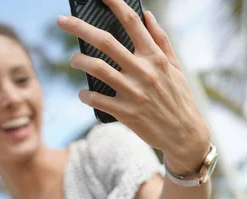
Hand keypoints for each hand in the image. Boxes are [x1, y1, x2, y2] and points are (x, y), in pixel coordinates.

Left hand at [57, 0, 210, 174]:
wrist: (186, 136)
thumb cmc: (180, 99)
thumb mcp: (176, 68)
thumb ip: (161, 41)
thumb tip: (147, 15)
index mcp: (156, 58)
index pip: (132, 23)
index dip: (115, 4)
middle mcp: (144, 72)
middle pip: (105, 41)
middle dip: (79, 27)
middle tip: (61, 21)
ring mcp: (134, 93)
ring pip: (96, 68)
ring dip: (78, 60)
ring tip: (73, 59)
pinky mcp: (126, 113)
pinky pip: (96, 99)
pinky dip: (84, 94)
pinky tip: (83, 93)